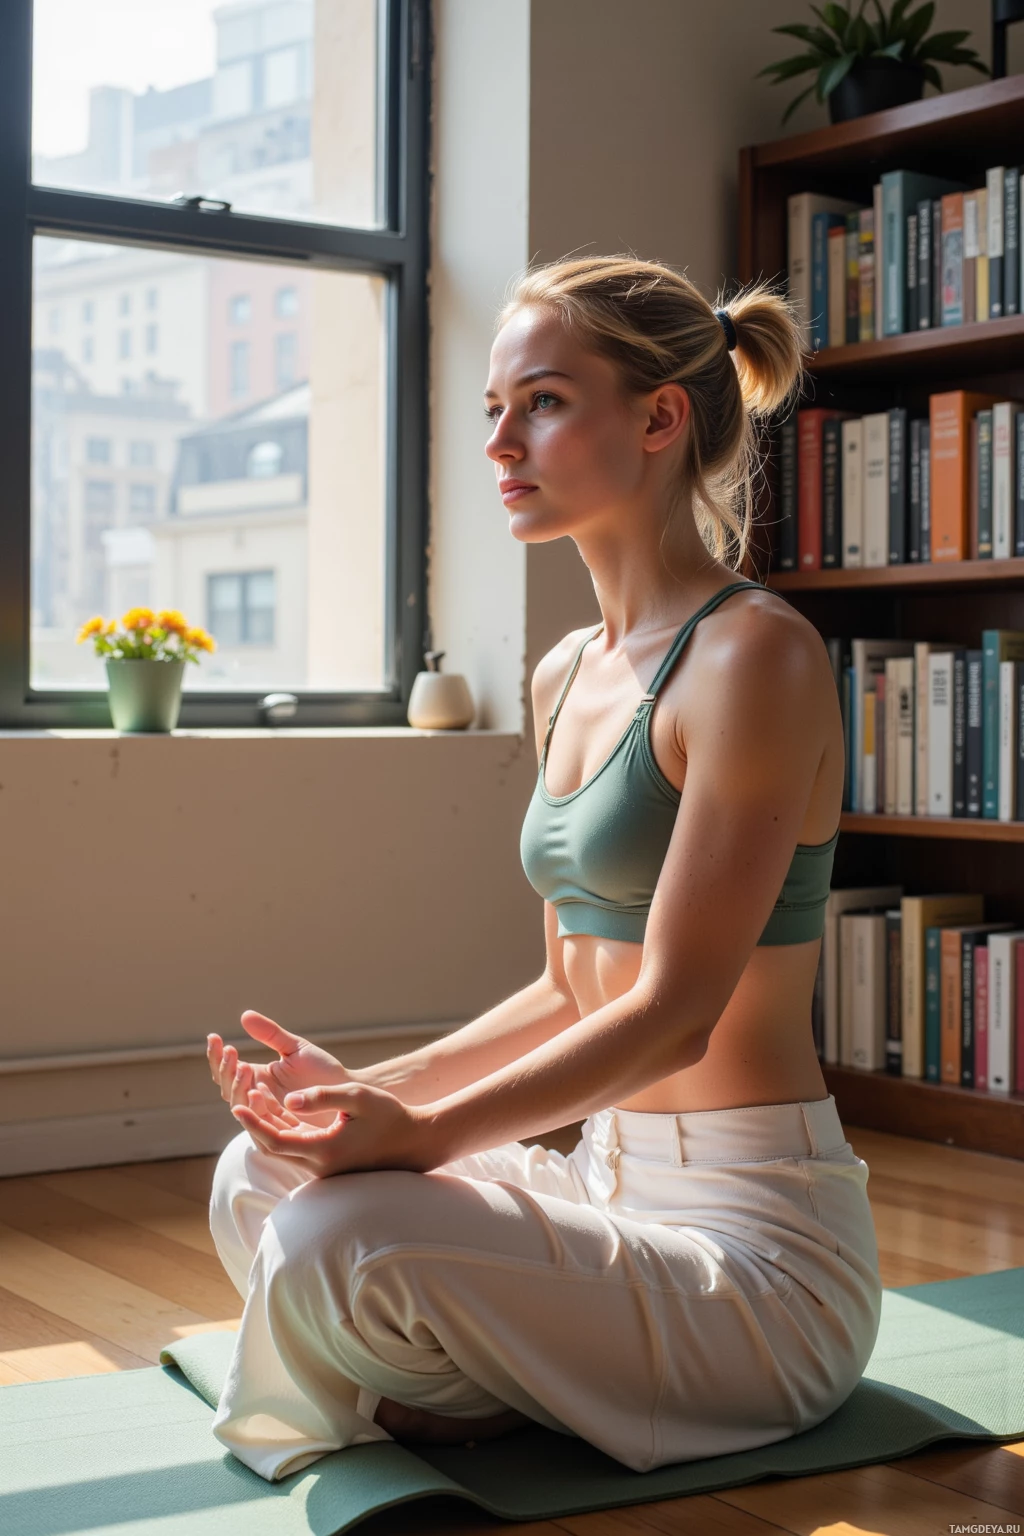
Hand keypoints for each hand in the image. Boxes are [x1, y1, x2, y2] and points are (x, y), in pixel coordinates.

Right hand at [207, 1011, 358, 1127]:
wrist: (348, 1092)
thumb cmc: (323, 1071)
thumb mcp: (295, 1048)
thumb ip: (271, 1034)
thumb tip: (244, 1015)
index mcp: (258, 1078)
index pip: (228, 1069)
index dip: (217, 1056)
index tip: (214, 1037)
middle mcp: (257, 1098)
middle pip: (227, 1088)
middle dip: (226, 1070)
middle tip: (232, 1051)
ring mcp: (267, 1115)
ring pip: (238, 1105)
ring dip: (238, 1087)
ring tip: (245, 1067)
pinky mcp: (279, 1131)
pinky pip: (260, 1122)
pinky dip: (255, 1107)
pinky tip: (256, 1090)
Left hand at [230, 1081, 439, 1176]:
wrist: (415, 1142)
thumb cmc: (390, 1116)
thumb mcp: (357, 1098)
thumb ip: (322, 1096)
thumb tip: (287, 1101)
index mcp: (324, 1151)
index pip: (275, 1141)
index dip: (253, 1123)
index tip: (237, 1104)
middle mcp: (319, 1166)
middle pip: (273, 1147)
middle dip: (255, 1121)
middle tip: (243, 1094)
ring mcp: (323, 1168)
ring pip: (283, 1147)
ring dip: (268, 1124)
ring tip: (256, 1094)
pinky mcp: (327, 1163)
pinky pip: (297, 1147)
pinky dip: (284, 1128)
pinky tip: (278, 1107)